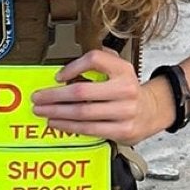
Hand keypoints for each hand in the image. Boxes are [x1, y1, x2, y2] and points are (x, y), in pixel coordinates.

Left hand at [31, 49, 174, 146]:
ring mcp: (125, 111)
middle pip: (81, 91)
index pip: (94, 60)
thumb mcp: (119, 69)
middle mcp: (125, 89)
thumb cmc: (126, 90)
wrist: (151, 111)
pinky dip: (69, 126)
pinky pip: (88, 128)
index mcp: (123, 70)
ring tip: (42, 111)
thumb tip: (66, 68)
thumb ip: (99, 62)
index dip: (73, 67)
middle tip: (38, 97)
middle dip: (54, 96)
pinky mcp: (122, 130)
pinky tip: (57, 123)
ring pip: (82, 112)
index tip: (58, 76)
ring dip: (57, 112)